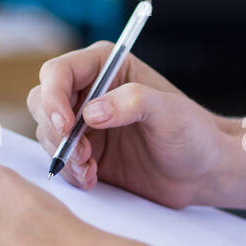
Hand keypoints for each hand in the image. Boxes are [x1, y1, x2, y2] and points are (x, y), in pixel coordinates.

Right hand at [27, 43, 234, 207]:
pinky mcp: (87, 153)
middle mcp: (89, 92)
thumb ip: (132, 103)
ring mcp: (85, 124)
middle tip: (82, 154)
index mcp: (107, 67)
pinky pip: (60, 160)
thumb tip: (90, 113)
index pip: (59, 72)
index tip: (65, 125)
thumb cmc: (194, 134)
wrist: (203, 172)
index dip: (53, 97)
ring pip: (47, 133)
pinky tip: (93, 178)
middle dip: (54, 130)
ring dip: (63, 154)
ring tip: (91, 169)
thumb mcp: (169, 112)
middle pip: (42, 101)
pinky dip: (70, 171)